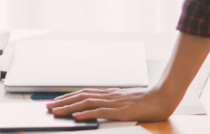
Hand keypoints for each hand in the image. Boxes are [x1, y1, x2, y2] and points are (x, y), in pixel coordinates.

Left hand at [47, 86, 178, 122]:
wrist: (162, 98)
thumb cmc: (145, 102)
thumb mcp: (125, 101)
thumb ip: (112, 103)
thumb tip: (99, 107)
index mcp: (109, 93)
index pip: (84, 93)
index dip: (68, 97)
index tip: (56, 101)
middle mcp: (108, 95)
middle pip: (81, 96)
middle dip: (63, 102)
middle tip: (48, 107)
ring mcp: (113, 102)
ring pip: (86, 103)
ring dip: (69, 107)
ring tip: (56, 111)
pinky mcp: (120, 111)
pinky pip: (100, 112)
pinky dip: (86, 113)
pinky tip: (77, 116)